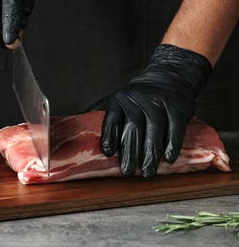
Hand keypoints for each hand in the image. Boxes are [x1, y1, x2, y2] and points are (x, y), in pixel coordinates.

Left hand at [86, 44, 211, 177]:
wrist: (168, 77)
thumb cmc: (135, 97)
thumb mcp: (114, 101)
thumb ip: (97, 115)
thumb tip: (73, 133)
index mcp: (118, 101)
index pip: (112, 118)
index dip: (110, 135)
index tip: (108, 152)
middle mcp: (137, 100)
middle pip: (133, 127)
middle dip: (130, 152)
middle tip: (127, 173)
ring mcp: (158, 102)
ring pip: (154, 129)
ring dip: (151, 153)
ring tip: (147, 173)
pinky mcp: (176, 106)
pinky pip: (175, 127)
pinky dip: (172, 143)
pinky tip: (168, 159)